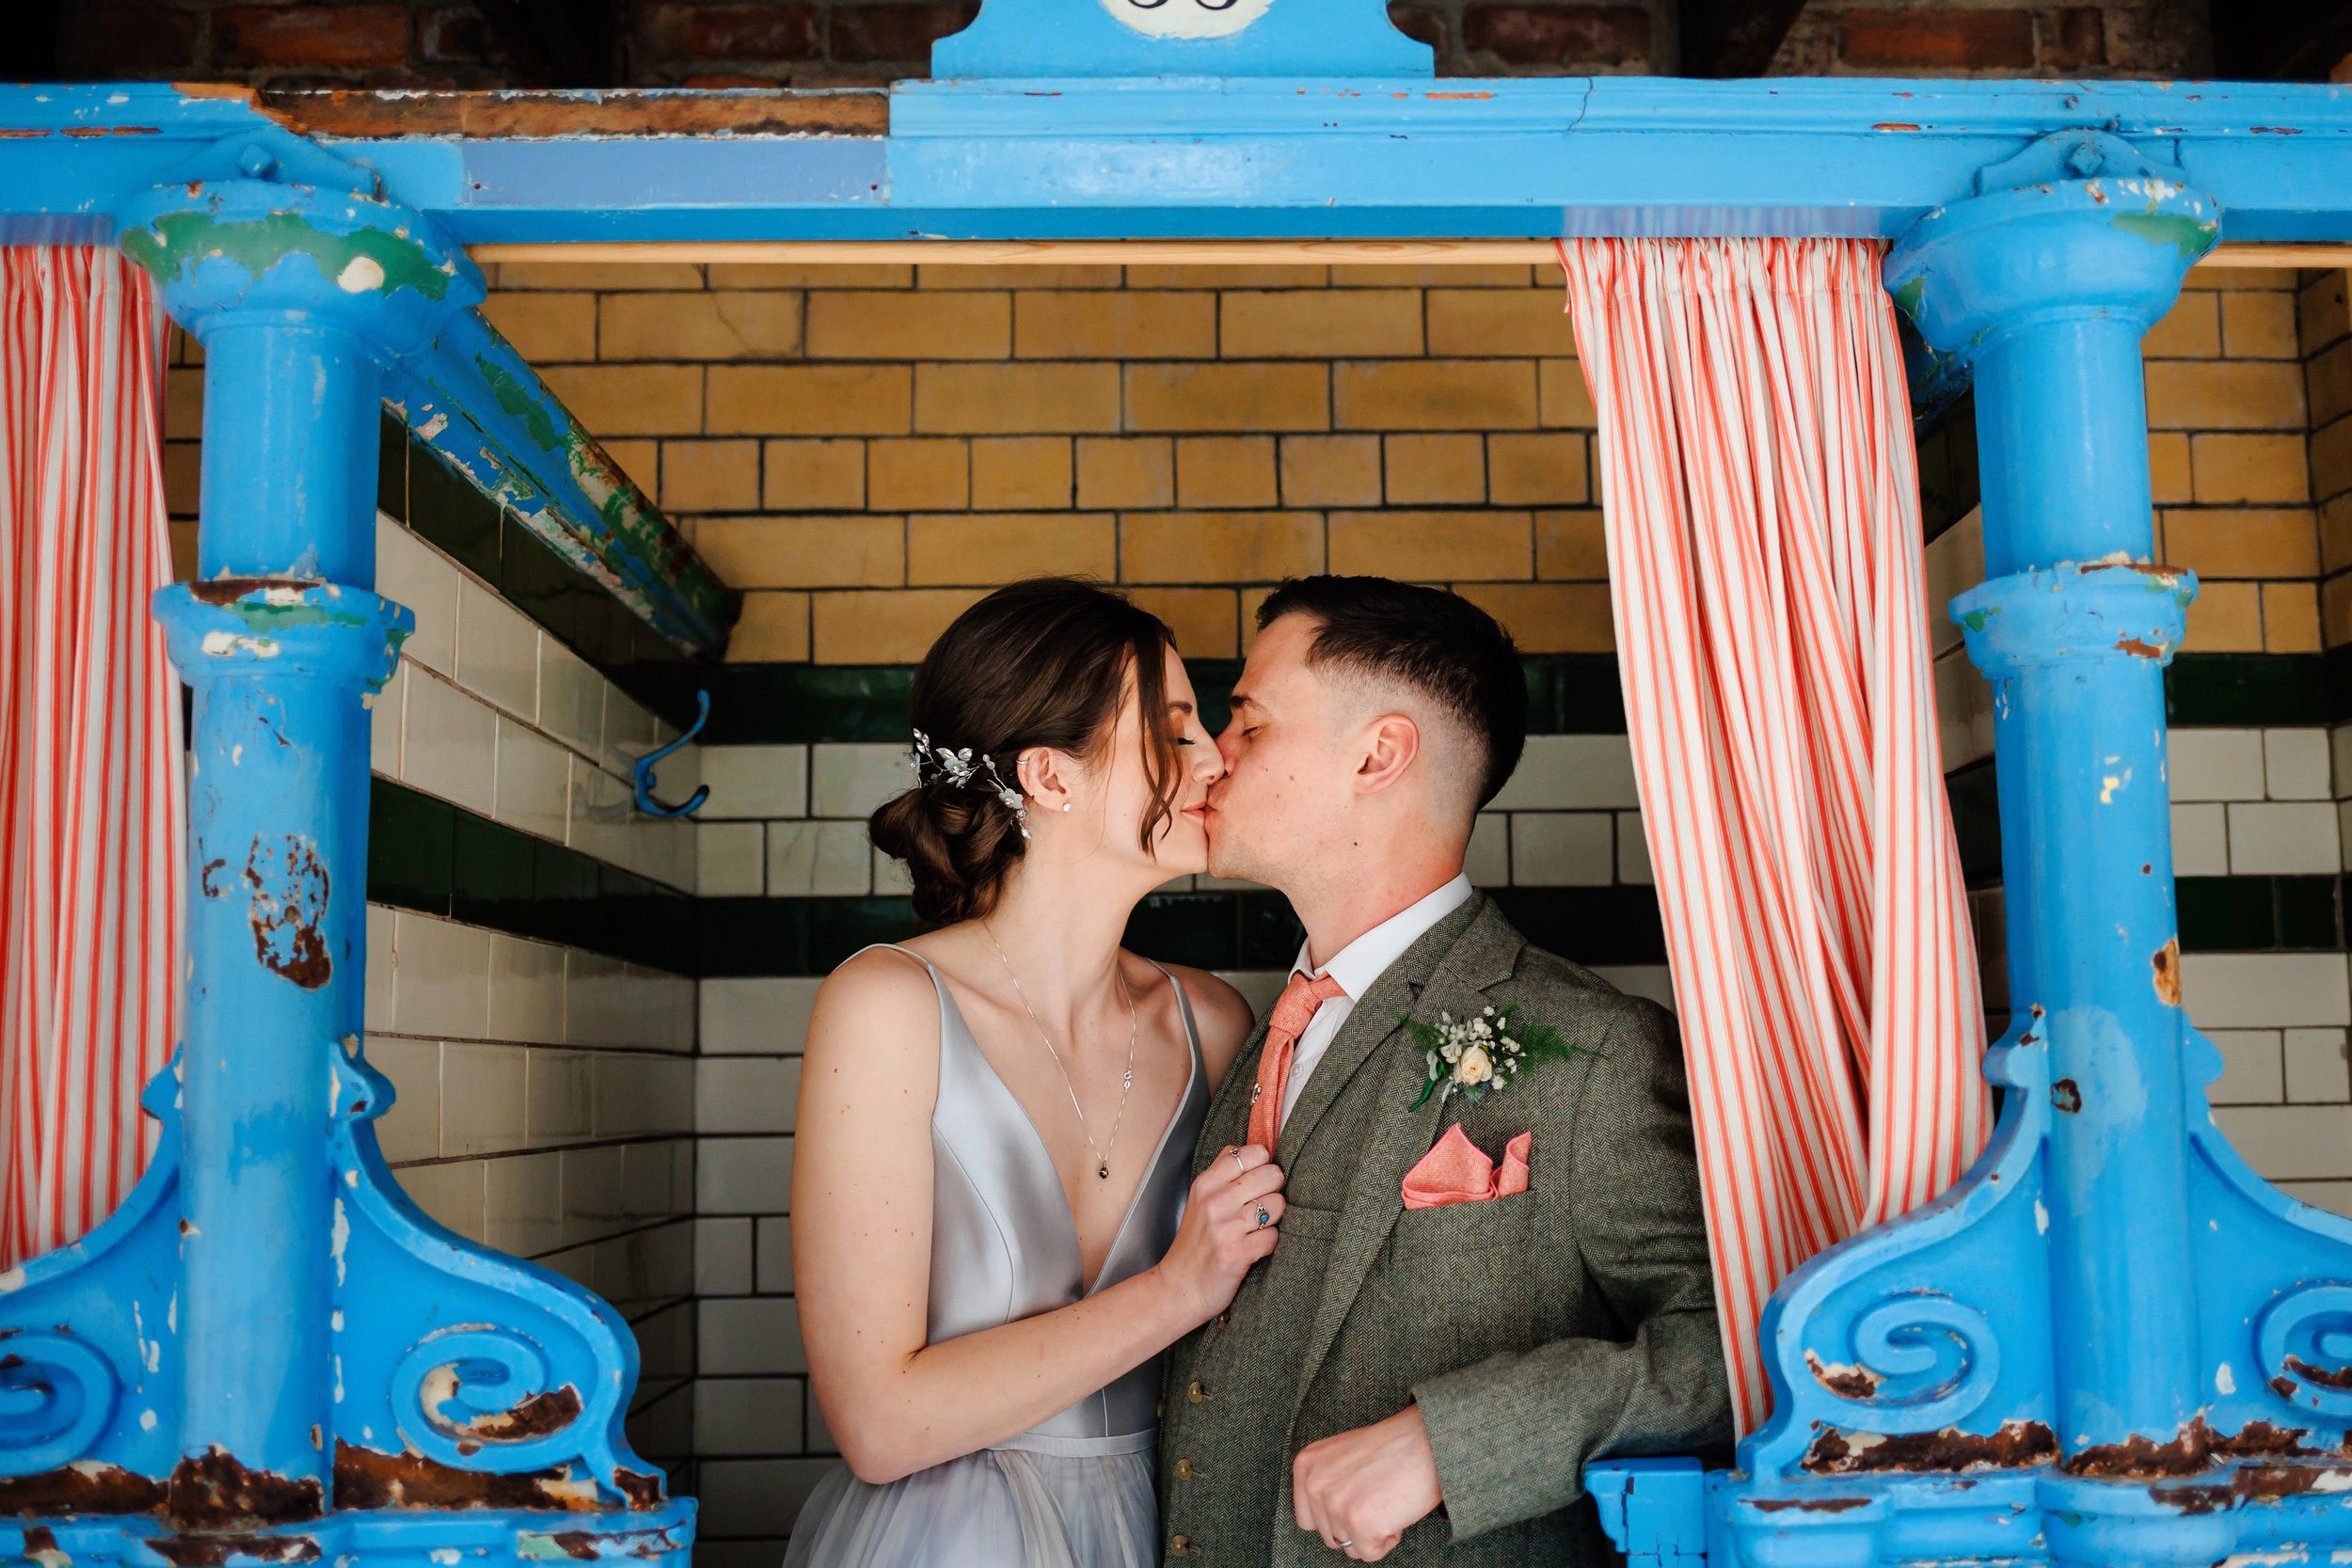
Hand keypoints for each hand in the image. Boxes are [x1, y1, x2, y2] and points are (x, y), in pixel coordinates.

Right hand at [1150, 1143, 1285, 1325]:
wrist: (1180, 1287)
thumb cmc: (1195, 1242)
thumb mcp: (1200, 1199)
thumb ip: (1223, 1172)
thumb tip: (1253, 1149)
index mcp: (1207, 1183)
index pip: (1253, 1152)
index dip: (1263, 1166)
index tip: (1257, 1182)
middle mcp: (1216, 1201)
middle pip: (1272, 1175)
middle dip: (1273, 1191)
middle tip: (1261, 1206)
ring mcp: (1226, 1228)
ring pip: (1277, 1204)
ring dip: (1273, 1219)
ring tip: (1257, 1228)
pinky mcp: (1237, 1254)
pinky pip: (1273, 1237)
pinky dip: (1269, 1243)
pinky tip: (1255, 1248)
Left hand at [1292, 1404, 1442, 1560]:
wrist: (1426, 1441)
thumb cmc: (1392, 1448)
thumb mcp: (1342, 1456)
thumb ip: (1326, 1483)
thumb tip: (1325, 1519)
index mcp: (1306, 1465)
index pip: (1308, 1519)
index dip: (1336, 1519)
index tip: (1357, 1503)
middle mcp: (1314, 1484)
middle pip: (1329, 1536)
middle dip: (1356, 1526)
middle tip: (1378, 1497)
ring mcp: (1335, 1504)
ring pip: (1349, 1547)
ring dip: (1372, 1533)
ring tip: (1387, 1501)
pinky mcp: (1358, 1523)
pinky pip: (1369, 1553)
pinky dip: (1387, 1540)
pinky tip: (1396, 1511)